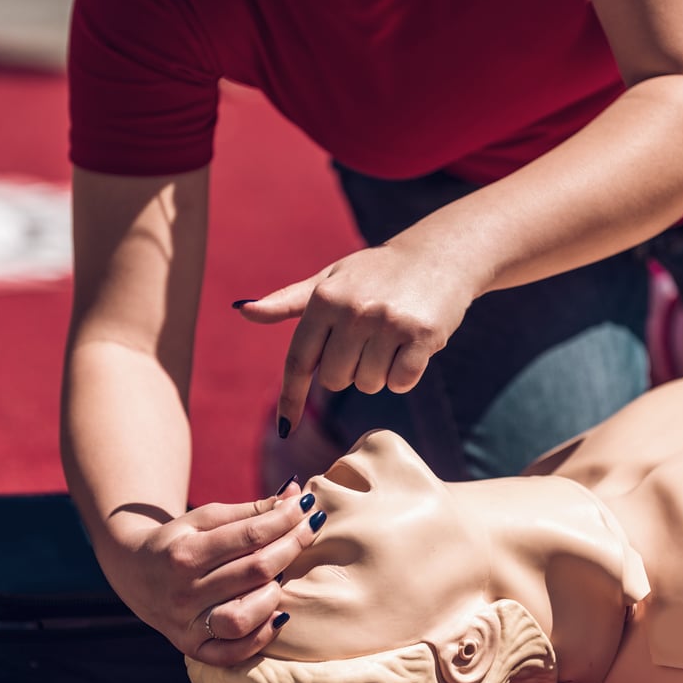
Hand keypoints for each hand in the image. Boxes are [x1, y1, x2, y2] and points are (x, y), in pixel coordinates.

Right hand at [100, 480, 323, 665]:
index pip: (250, 535)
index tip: (307, 506)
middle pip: (254, 571)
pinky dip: (260, 638)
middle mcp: (183, 591)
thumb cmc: (180, 539)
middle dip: (292, 546)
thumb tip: (295, 495)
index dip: (285, 519)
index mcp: (185, 553)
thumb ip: (251, 510)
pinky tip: (279, 615)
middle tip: (310, 529)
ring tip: (283, 576)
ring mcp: (186, 624)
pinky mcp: (191, 648)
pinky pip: (232, 653)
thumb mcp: (206, 518)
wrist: (133, 572)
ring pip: (243, 617)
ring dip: (273, 595)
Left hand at [237, 241, 479, 434]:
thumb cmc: (377, 272)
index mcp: (325, 299)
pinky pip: (401, 382)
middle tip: (367, 341)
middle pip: (335, 381)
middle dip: (349, 371)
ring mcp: (388, 323)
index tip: (285, 428)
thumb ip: (287, 301)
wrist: (440, 254)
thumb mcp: (330, 280)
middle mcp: (353, 311)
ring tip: (391, 339)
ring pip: (369, 384)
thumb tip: (242, 310)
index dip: (291, 397)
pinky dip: (405, 375)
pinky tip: (412, 348)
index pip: (298, 360)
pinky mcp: (422, 335)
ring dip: (379, 372)